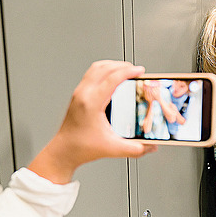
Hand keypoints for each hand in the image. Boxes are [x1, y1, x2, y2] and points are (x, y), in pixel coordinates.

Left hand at [28, 61, 156, 183]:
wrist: (64, 151)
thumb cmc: (81, 148)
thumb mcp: (113, 149)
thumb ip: (135, 149)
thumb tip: (151, 146)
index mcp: (91, 104)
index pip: (112, 79)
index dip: (128, 72)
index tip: (139, 71)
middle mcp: (83, 94)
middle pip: (104, 68)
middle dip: (122, 65)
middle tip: (136, 70)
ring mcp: (79, 93)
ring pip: (96, 68)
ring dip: (112, 65)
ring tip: (125, 69)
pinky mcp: (78, 95)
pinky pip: (91, 74)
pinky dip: (104, 70)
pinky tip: (111, 77)